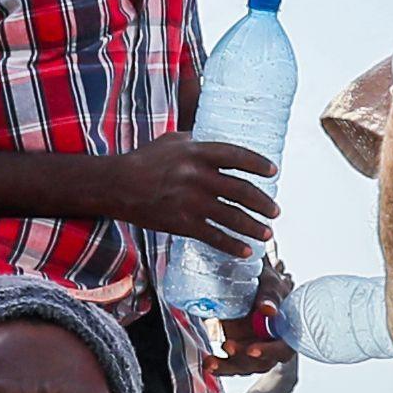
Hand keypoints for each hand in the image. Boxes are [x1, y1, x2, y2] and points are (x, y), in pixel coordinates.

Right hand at [107, 136, 277, 252]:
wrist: (117, 185)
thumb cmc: (144, 160)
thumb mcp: (173, 141)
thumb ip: (198, 143)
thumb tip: (220, 145)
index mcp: (197, 153)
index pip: (237, 156)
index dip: (258, 164)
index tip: (273, 172)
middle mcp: (197, 176)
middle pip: (241, 190)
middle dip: (263, 203)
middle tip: (275, 211)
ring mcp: (190, 201)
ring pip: (232, 216)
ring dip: (254, 227)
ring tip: (268, 232)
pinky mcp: (182, 223)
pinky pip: (214, 236)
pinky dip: (232, 245)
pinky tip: (245, 250)